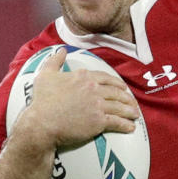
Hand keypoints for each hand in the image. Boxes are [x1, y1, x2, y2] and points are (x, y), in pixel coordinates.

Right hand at [19, 47, 140, 151]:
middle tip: (132, 103)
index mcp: (83, 76)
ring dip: (130, 111)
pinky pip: (117, 122)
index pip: (105, 78)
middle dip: (126, 97)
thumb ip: (55, 61)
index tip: (123, 87)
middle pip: (116, 92)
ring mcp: (98, 105)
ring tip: (135, 115)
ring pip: (119, 107)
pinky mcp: (99, 121)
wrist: (43, 122)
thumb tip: (62, 50)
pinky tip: (131, 127)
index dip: (117, 83)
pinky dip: (125, 125)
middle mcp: (93, 89)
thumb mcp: (45, 74)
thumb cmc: (42, 100)